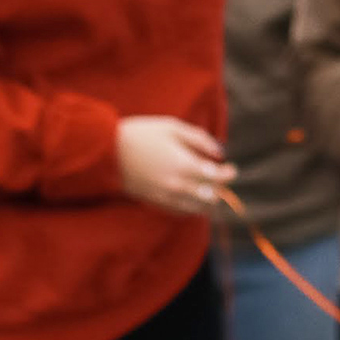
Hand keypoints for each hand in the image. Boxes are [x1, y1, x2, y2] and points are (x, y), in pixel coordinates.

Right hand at [116, 116, 235, 218]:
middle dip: (220, 188)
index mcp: (185, 165)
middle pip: (211, 196)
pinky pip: (182, 212)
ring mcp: (166, 197)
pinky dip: (192, 207)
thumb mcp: (173, 127)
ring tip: (209, 189)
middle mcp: (178, 185)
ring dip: (208, 200)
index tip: (231, 168)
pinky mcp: (156, 202)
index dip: (229, 174)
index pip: (218, 178)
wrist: (108, 152)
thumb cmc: (142, 134)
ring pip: (198, 208)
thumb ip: (200, 139)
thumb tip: (220, 153)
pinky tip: (192, 198)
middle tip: (220, 178)